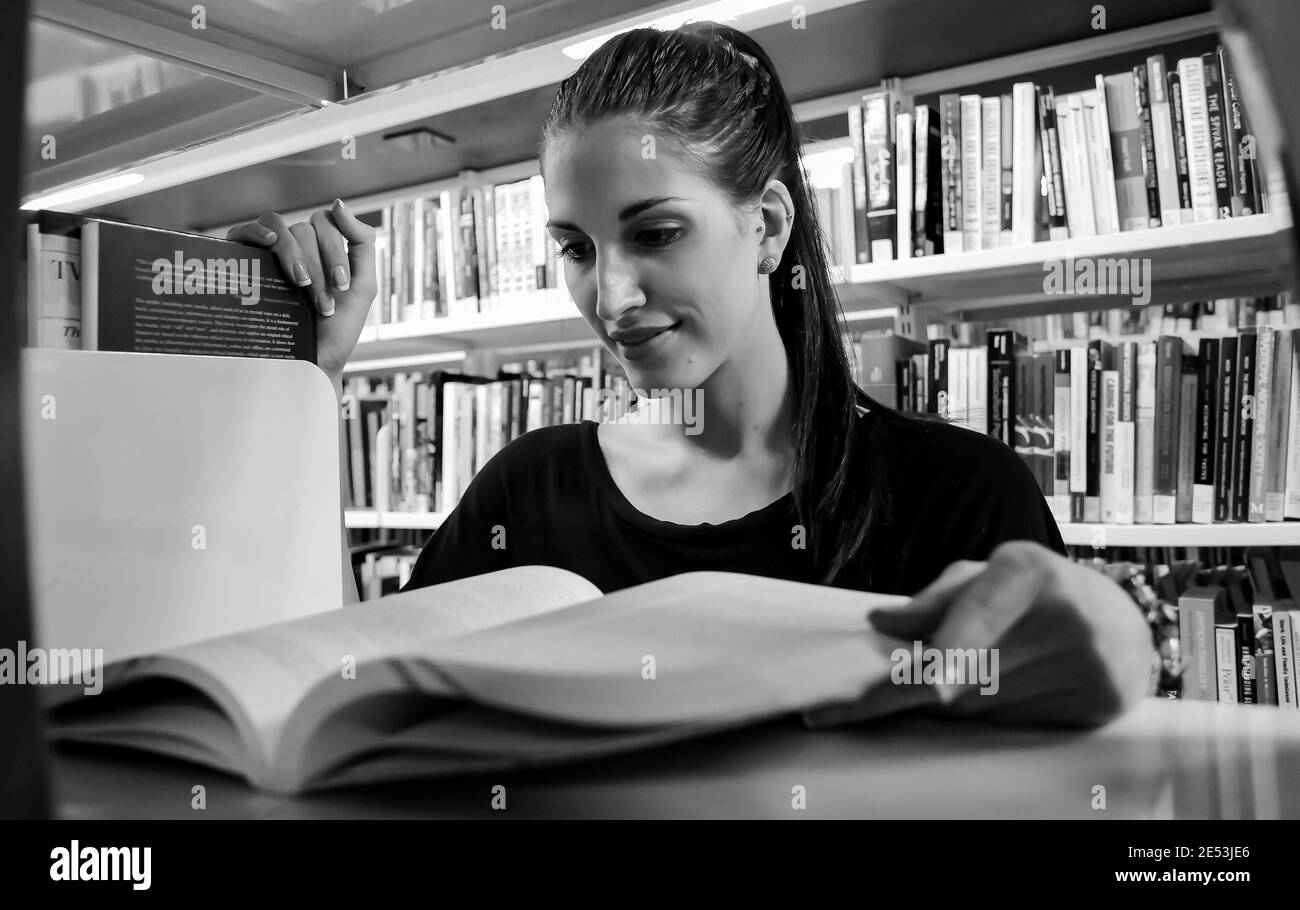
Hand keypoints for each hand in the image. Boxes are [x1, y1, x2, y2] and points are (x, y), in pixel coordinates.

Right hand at [227, 199, 376, 378]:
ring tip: (301, 285)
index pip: (327, 224)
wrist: (310, 362)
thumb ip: (363, 242)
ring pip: (282, 230)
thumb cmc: (336, 329)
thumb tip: (338, 203)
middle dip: (320, 267)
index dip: (335, 252)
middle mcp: (295, 246)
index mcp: (321, 248)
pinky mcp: (244, 261)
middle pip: (306, 229)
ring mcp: (269, 253)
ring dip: (296, 256)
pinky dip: (258, 231)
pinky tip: (268, 244)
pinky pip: (247, 230)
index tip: (341, 287)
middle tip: (323, 302)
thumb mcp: (363, 285)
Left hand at [809, 541, 1154, 728]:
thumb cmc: (1041, 592)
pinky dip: (988, 716)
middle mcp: (1061, 617)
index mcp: (1025, 571)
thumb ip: (934, 597)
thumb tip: (881, 622)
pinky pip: (1013, 725)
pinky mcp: (1099, 704)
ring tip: (969, 675)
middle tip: (842, 712)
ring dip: (951, 700)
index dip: (919, 666)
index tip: (867, 697)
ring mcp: (1087, 664)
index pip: (960, 627)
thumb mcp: (988, 573)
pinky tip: (1000, 691)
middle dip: (907, 693)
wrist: (1125, 624)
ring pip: (979, 707)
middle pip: (959, 678)